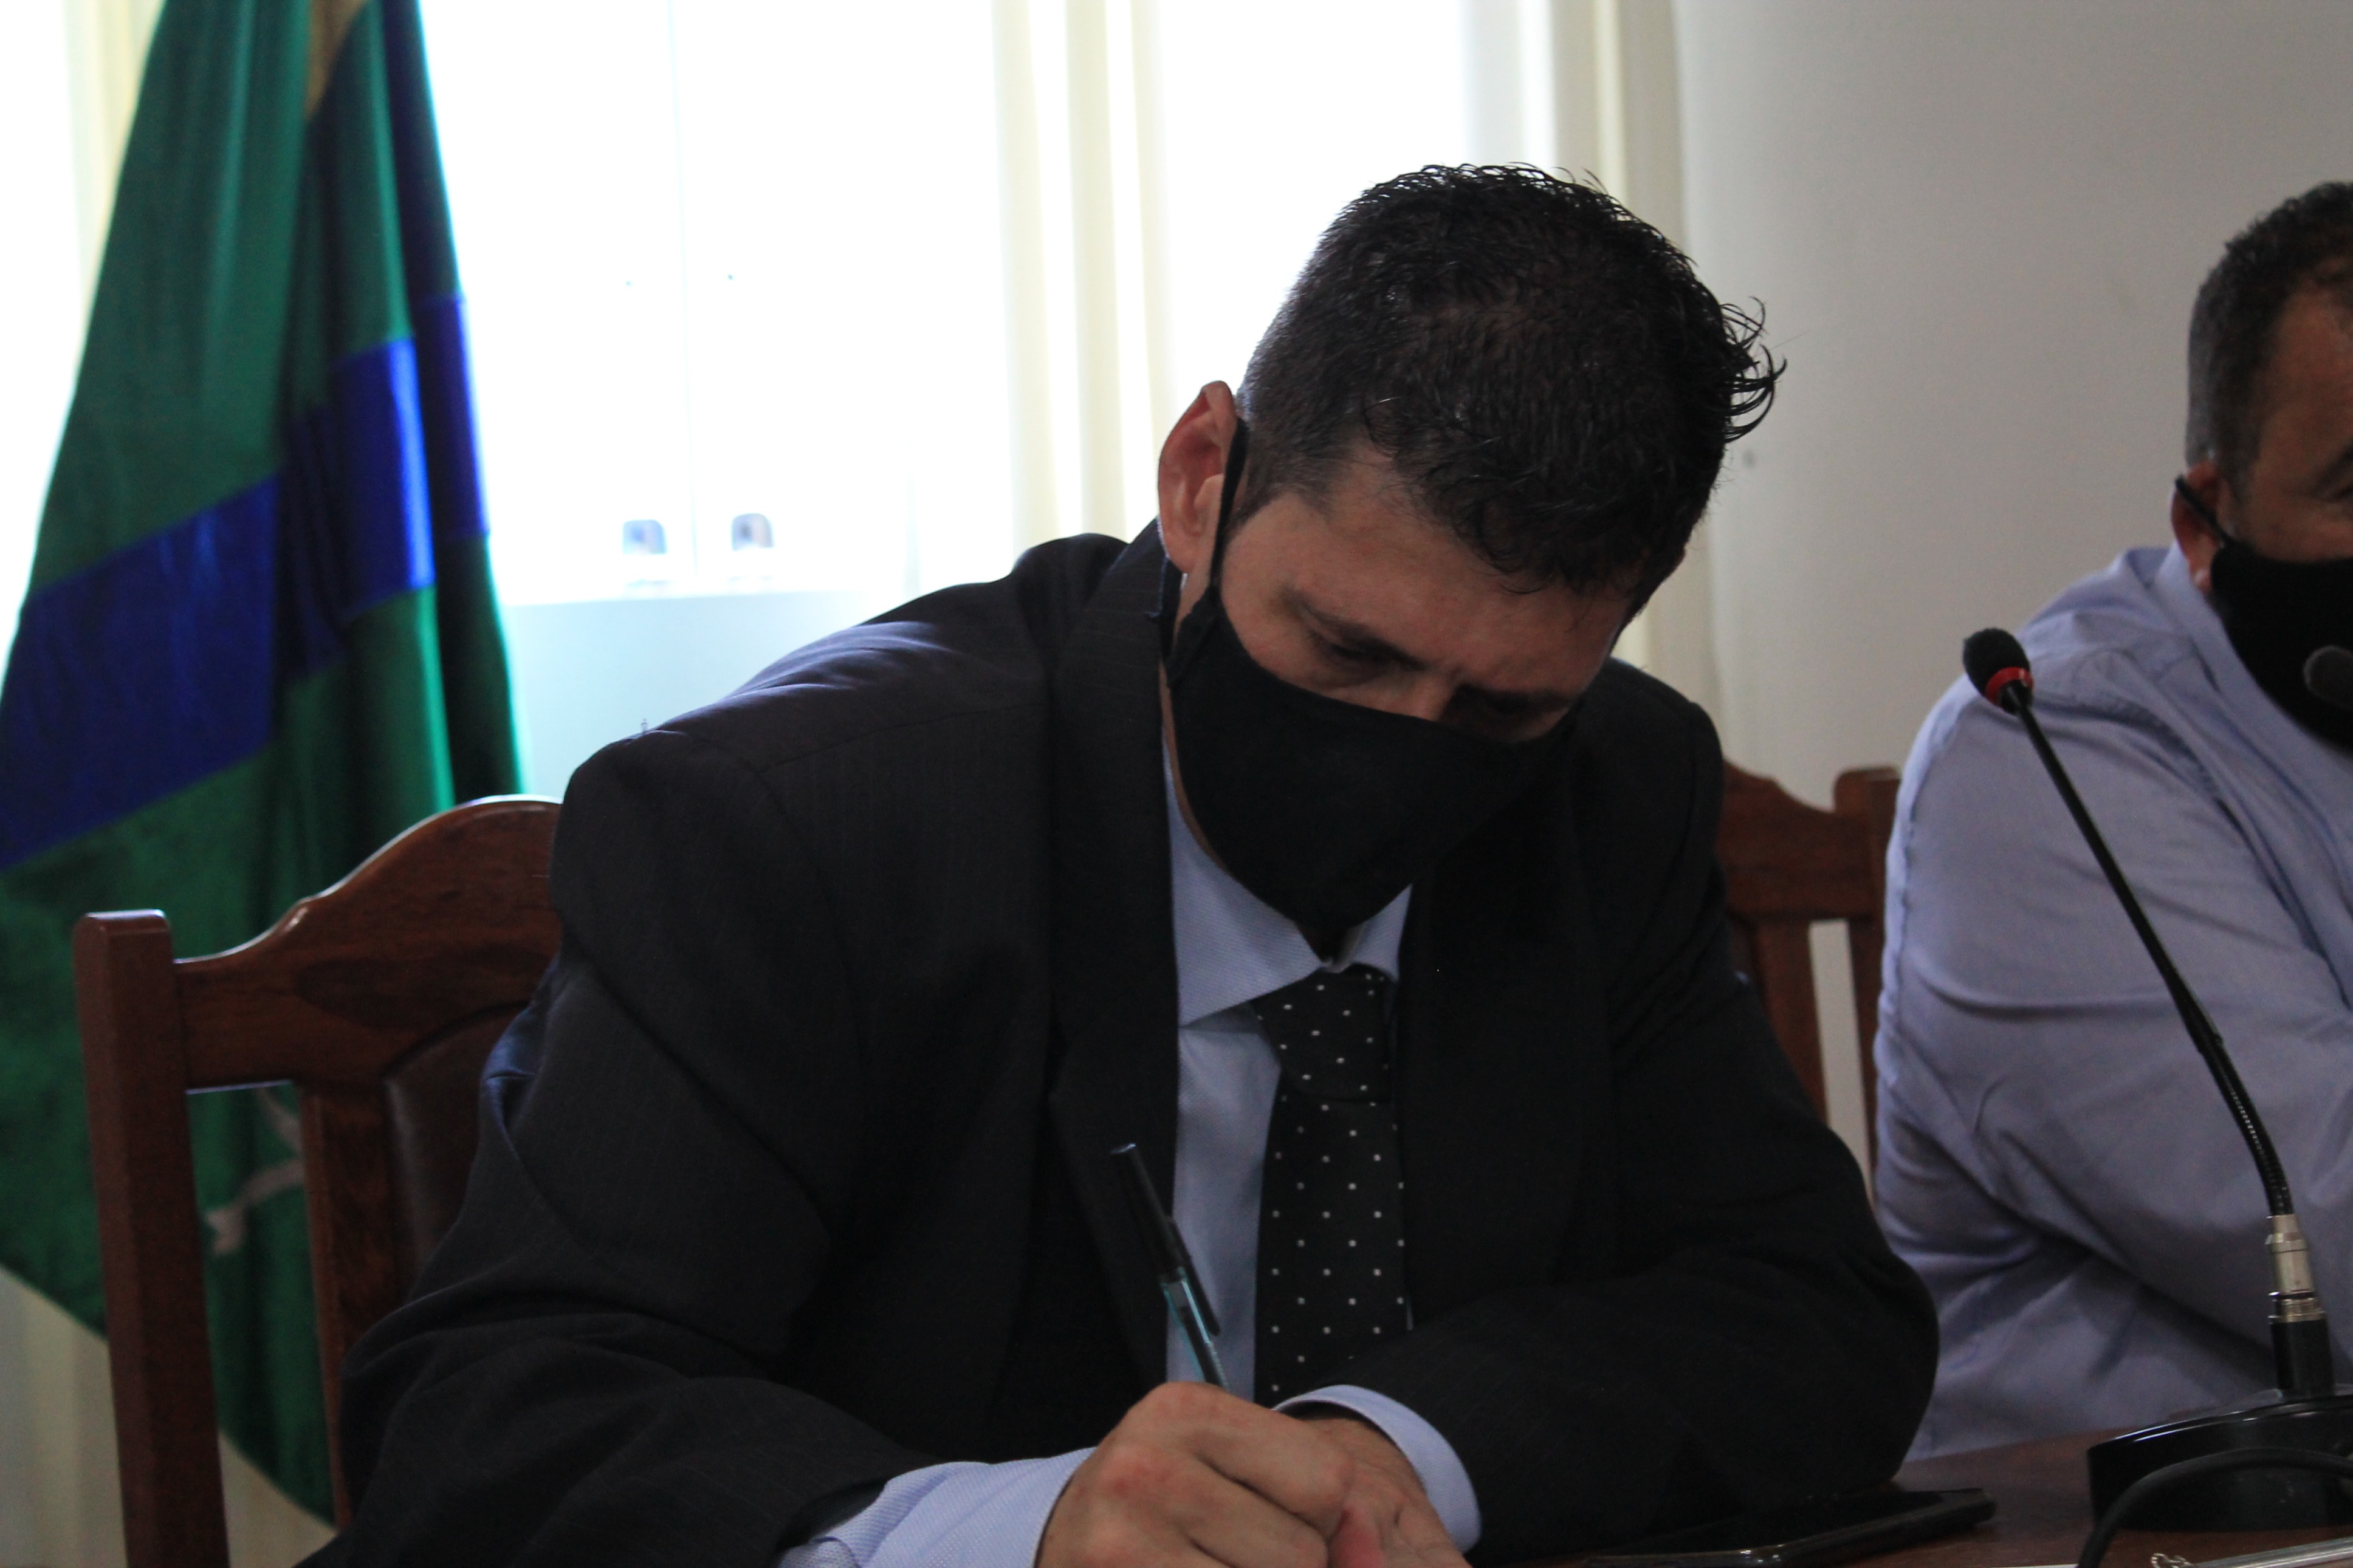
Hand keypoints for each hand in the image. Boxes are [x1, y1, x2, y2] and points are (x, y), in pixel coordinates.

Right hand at [1036, 1382, 1467, 1567]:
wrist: (1060, 1537)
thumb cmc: (1163, 1502)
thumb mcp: (1232, 1470)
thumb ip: (1316, 1506)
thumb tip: (1374, 1553)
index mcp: (1189, 1409)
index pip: (1327, 1480)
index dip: (1320, 1518)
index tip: (1265, 1514)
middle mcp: (1150, 1463)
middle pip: (1303, 1552)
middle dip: (1286, 1567)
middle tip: (1222, 1550)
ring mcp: (1126, 1533)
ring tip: (1203, 1564)